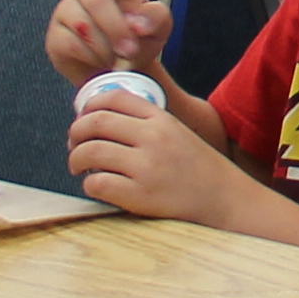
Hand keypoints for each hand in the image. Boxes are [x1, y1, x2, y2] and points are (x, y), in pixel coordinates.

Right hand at [41, 0, 173, 85]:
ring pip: (82, 23)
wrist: (118, 70)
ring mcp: (67, 10)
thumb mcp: (157, 30)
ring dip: (104, 47)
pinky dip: (90, 58)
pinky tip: (99, 61)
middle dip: (116, 30)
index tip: (141, 27)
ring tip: (116, 58)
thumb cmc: (137, 41)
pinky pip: (70, 44)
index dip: (130, 0)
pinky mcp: (55, 35)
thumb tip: (140, 22)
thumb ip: (156, 18)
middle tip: (129, 51)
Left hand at [66, 93, 258, 223]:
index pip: (113, 98)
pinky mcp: (139, 195)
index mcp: (161, 119)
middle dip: (75, 133)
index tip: (82, 118)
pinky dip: (89, 184)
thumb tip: (99, 121)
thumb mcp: (177, 133)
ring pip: (90, 152)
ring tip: (79, 167)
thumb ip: (146, 124)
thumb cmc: (198, 169)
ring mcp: (146, 167)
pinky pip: (97, 183)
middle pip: (95, 123)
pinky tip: (97, 186)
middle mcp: (153, 138)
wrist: (225, 199)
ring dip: (76, 160)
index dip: (89, 106)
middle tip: (74, 145)